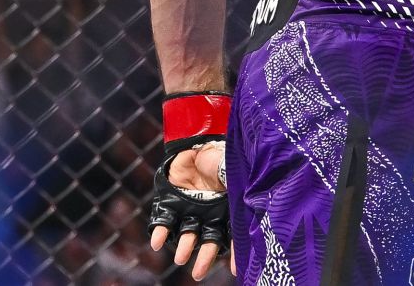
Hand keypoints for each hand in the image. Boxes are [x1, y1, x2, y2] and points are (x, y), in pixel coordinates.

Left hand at [148, 143, 231, 280]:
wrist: (198, 140)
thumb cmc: (222, 156)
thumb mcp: (235, 173)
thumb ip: (240, 189)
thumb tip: (257, 202)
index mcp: (229, 208)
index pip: (234, 234)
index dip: (235, 252)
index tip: (235, 270)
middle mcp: (209, 212)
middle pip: (209, 239)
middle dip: (205, 257)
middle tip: (198, 273)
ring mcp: (190, 208)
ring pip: (187, 233)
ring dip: (184, 246)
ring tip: (181, 257)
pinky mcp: (170, 202)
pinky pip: (164, 221)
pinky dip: (160, 231)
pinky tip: (156, 242)